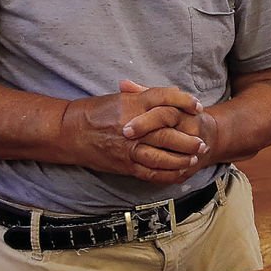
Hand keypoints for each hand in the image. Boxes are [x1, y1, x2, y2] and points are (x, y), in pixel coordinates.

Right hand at [62, 80, 205, 182]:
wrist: (68, 132)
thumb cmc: (94, 113)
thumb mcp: (119, 99)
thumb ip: (143, 97)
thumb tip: (170, 97)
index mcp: (132, 105)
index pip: (166, 100)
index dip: (185, 103)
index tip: (198, 107)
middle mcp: (133, 126)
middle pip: (168, 132)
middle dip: (188, 139)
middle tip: (202, 142)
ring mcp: (129, 148)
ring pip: (162, 155)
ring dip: (181, 159)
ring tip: (194, 158)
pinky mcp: (124, 165)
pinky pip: (150, 172)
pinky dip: (167, 174)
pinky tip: (178, 173)